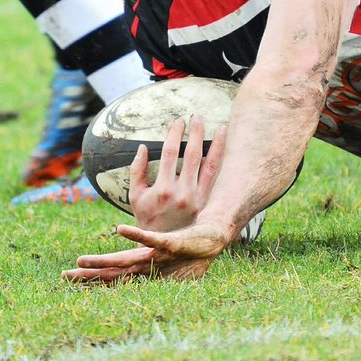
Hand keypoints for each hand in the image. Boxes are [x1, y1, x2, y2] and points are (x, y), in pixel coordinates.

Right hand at [61, 221, 230, 282]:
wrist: (212, 240)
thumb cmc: (188, 250)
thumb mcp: (161, 254)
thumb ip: (144, 256)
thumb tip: (129, 261)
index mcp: (143, 268)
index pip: (112, 275)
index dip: (91, 277)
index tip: (68, 278)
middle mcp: (147, 265)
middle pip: (114, 272)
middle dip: (90, 275)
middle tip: (65, 276)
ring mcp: (158, 256)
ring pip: (127, 260)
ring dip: (105, 261)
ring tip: (82, 260)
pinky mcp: (170, 243)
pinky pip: (152, 239)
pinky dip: (137, 236)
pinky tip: (120, 229)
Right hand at [130, 115, 225, 232]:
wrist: (165, 244)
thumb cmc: (147, 218)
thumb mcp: (135, 197)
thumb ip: (136, 171)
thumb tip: (142, 147)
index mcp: (163, 189)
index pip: (169, 153)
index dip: (174, 134)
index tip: (178, 121)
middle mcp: (182, 192)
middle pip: (191, 154)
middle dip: (195, 133)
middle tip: (197, 117)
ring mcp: (197, 197)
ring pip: (209, 164)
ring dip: (215, 143)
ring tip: (221, 126)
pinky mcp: (207, 201)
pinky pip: (216, 177)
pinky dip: (221, 160)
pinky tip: (225, 147)